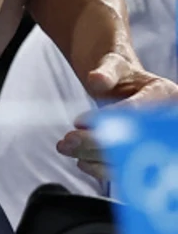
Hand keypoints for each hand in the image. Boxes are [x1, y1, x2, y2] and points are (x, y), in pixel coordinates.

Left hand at [57, 52, 177, 179]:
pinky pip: (125, 168)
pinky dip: (101, 168)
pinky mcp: (144, 156)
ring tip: (66, 148)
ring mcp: (156, 141)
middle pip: (133, 139)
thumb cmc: (119, 72)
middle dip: (98, 142)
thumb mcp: (113, 64)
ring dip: (94, 156)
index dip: (108, 119)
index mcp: (166, 95)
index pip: (136, 111)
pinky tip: (81, 162)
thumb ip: (106, 71)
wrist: (123, 85)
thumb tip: (96, 80)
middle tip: (67, 141)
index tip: (79, 121)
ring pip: (128, 158)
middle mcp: (167, 122)